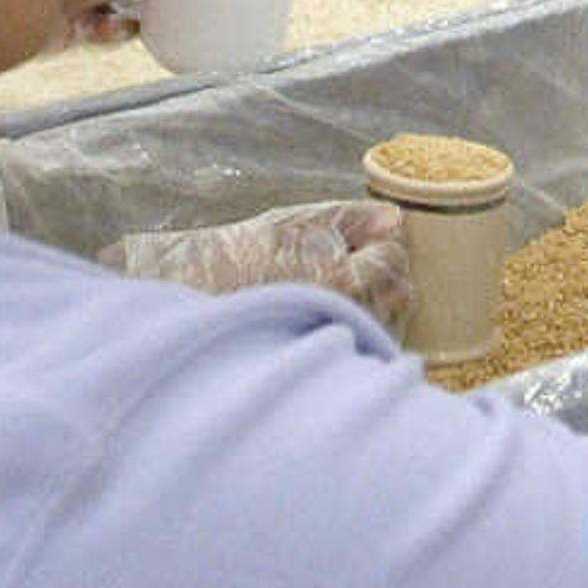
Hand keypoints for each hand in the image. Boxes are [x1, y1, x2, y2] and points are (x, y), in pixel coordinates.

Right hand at [101, 200, 413, 332]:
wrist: (186, 302)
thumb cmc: (234, 258)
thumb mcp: (289, 224)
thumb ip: (347, 217)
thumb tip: (393, 219)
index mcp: (339, 278)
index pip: (393, 260)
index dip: (383, 248)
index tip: (366, 244)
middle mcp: (343, 318)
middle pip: (401, 296)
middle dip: (387, 278)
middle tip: (355, 268)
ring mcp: (335, 348)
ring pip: (388, 326)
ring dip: (377, 308)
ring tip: (340, 296)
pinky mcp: (323, 370)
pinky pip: (364, 351)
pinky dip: (361, 336)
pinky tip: (333, 323)